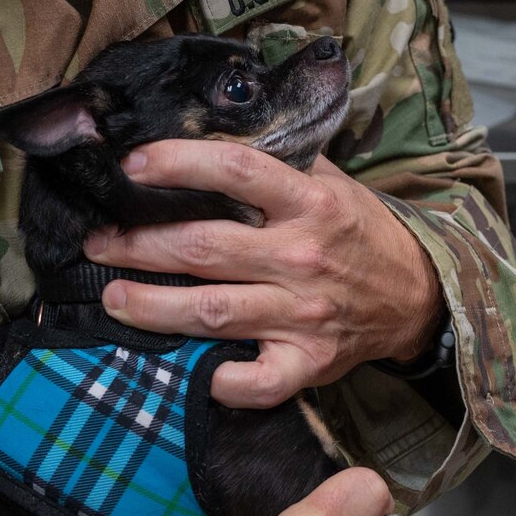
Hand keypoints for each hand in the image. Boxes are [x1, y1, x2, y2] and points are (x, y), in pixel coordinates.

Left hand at [86, 144, 442, 407]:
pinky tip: (190, 369)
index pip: (236, 170)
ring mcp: (304, 314)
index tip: (133, 165)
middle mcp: (302, 257)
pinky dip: (218, 380)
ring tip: (113, 297)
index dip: (179, 163)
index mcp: (309, 203)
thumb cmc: (360, 234)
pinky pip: (255, 382)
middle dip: (138, 245)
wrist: (416, 296)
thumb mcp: (331, 182)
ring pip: (211, 312)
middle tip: (100, 244)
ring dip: (151, 306)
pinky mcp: (309, 363)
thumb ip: (278, 161)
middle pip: (203, 248)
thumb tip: (210, 133)